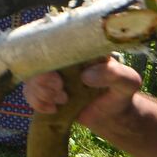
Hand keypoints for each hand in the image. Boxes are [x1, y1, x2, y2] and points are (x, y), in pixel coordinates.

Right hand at [24, 57, 142, 129]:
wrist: (111, 115)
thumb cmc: (120, 94)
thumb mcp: (127, 82)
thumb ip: (113, 74)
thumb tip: (85, 75)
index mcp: (80, 49)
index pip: (55, 40)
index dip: (47, 55)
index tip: (58, 77)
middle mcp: (62, 59)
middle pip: (36, 60)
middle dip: (42, 79)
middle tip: (60, 90)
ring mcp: (52, 74)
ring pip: (30, 78)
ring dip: (40, 92)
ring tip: (61, 101)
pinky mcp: (46, 90)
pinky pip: (29, 93)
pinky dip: (37, 103)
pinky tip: (53, 109)